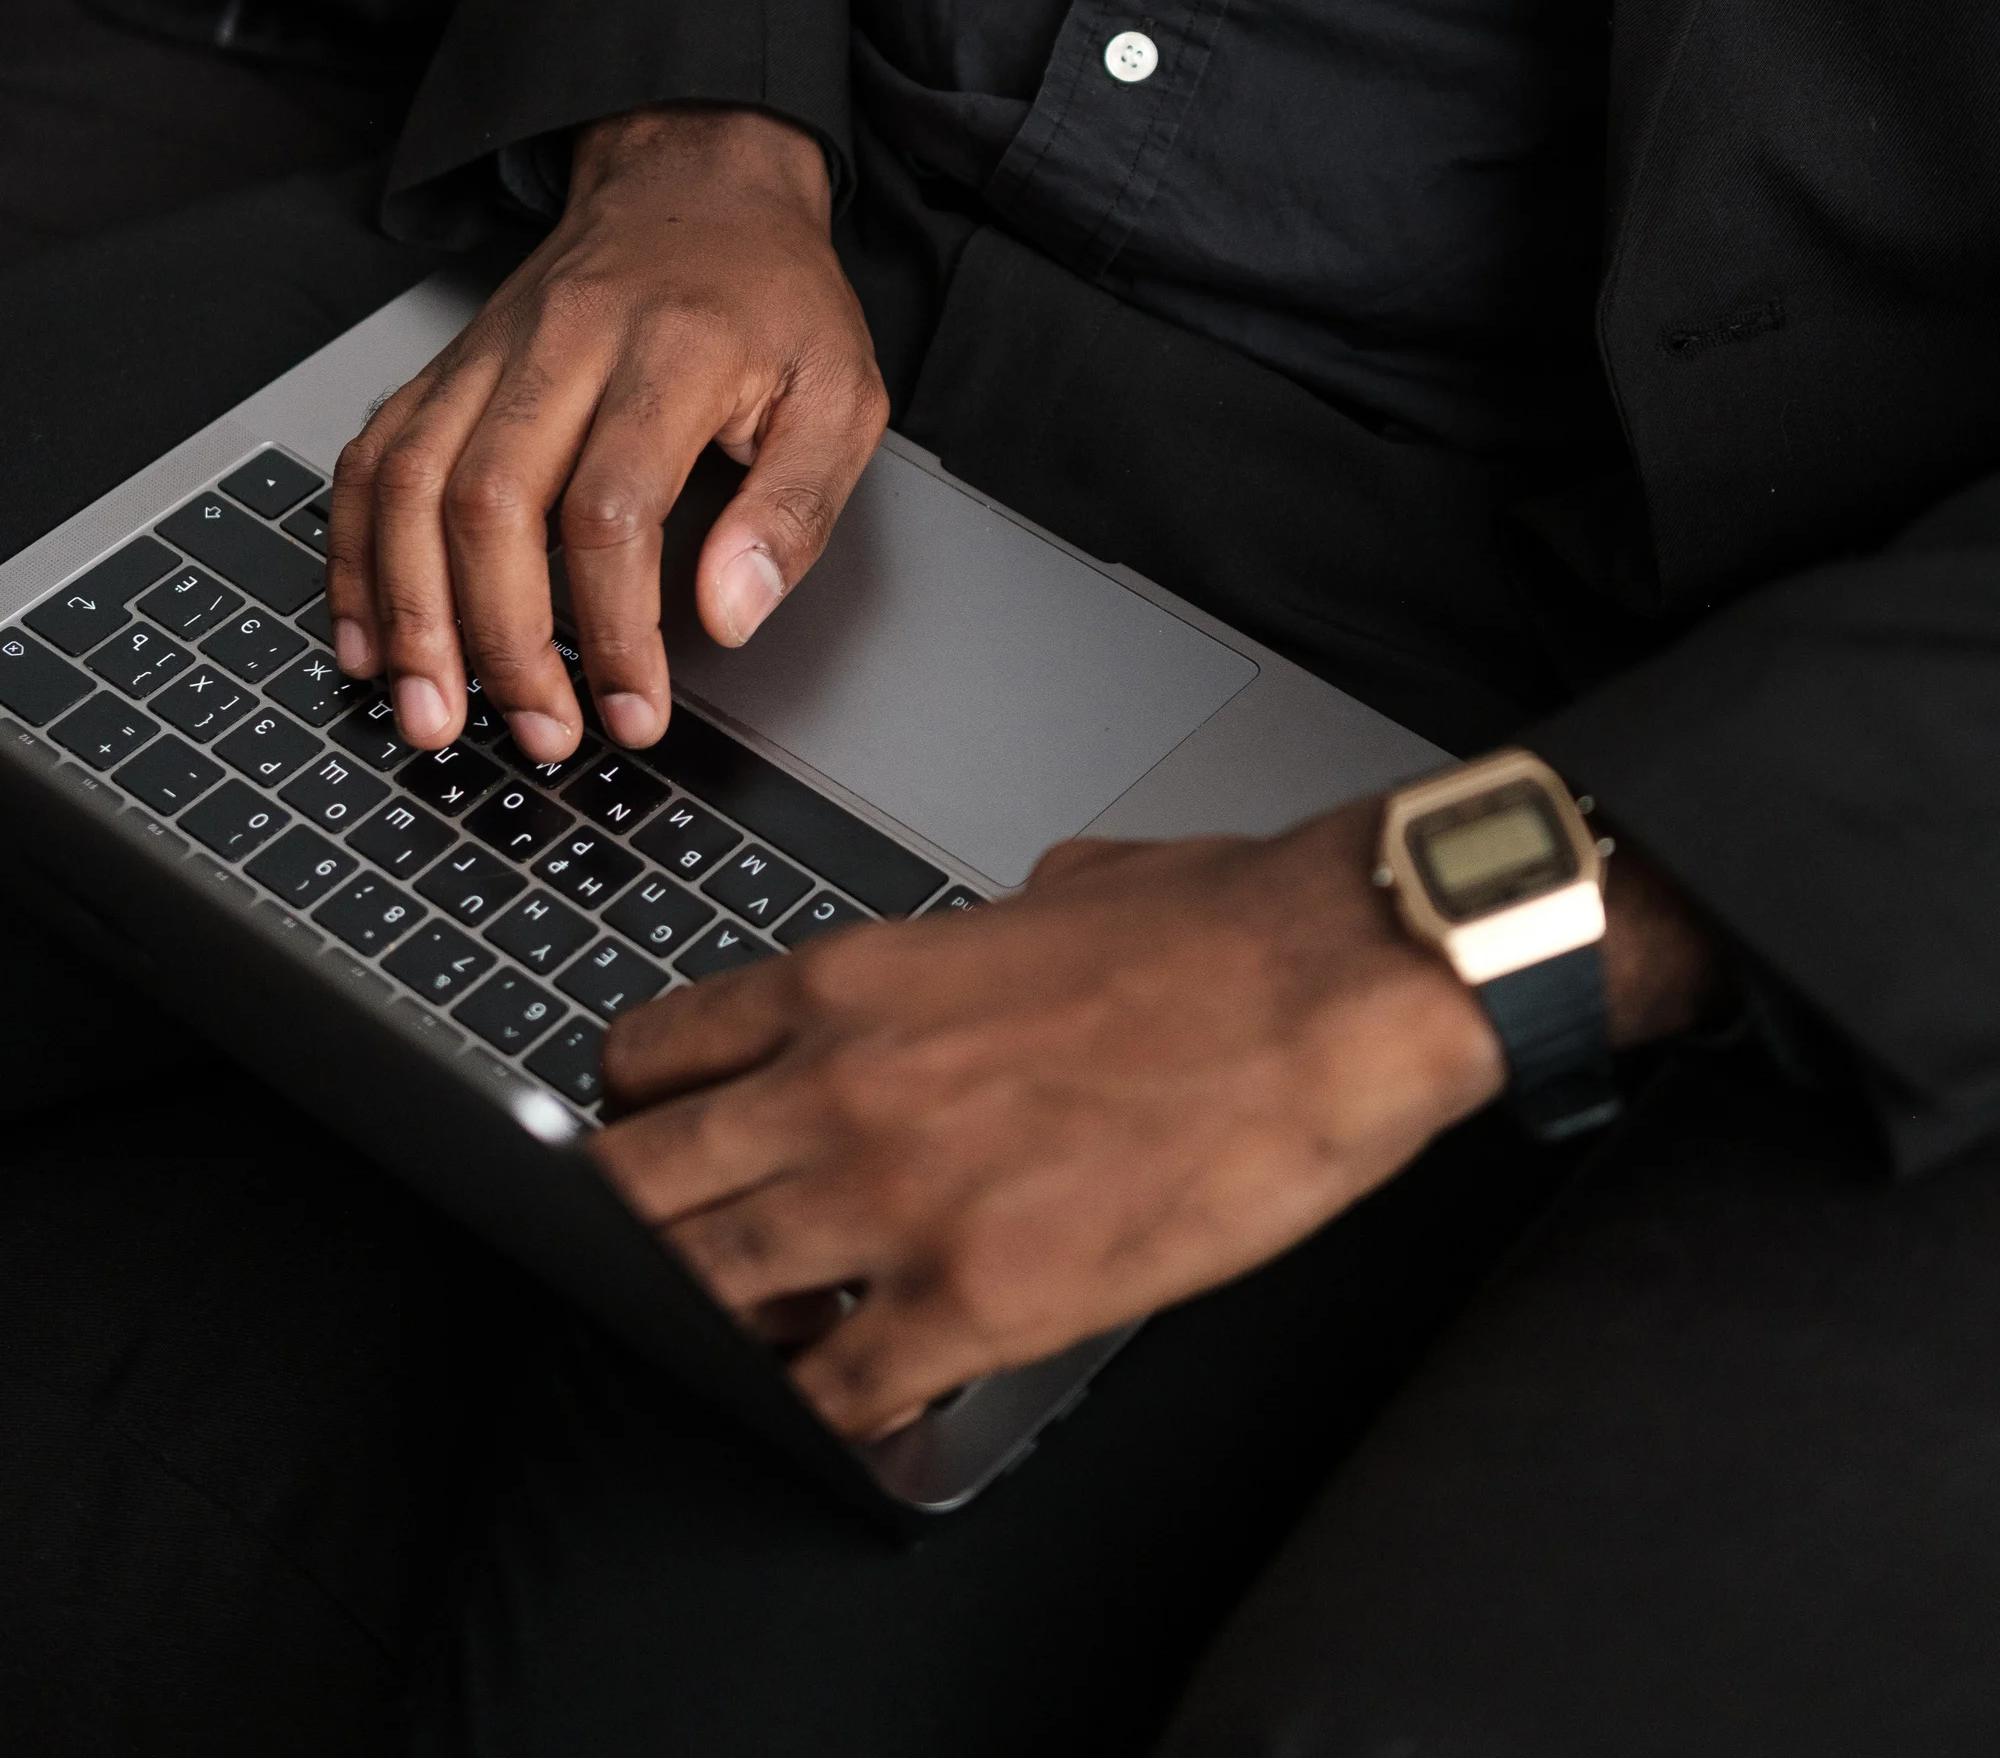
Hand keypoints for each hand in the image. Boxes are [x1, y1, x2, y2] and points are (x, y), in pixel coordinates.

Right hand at [325, 105, 887, 761]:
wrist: (698, 182)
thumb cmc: (772, 298)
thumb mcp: (841, 393)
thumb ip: (795, 509)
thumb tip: (729, 614)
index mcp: (669, 352)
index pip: (614, 510)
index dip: (614, 630)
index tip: (632, 710)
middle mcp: (562, 345)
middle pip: (489, 503)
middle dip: (500, 640)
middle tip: (537, 732)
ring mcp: (489, 353)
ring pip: (410, 483)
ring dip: (408, 612)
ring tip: (429, 711)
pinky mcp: (447, 366)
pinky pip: (373, 458)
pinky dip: (355, 554)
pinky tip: (368, 636)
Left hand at [594, 801, 1508, 1439]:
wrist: (1331, 984)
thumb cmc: (1219, 928)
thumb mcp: (1054, 887)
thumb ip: (976, 932)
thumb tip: (992, 937)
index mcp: (850, 979)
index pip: (650, 1055)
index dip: (641, 1115)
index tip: (660, 1143)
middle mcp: (840, 1086)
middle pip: (634, 1184)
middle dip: (634, 1228)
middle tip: (673, 1257)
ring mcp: (894, 1201)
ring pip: (701, 1296)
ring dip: (717, 1329)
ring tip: (763, 1339)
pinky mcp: (979, 1301)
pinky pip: (835, 1398)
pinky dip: (827, 1416)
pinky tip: (856, 1410)